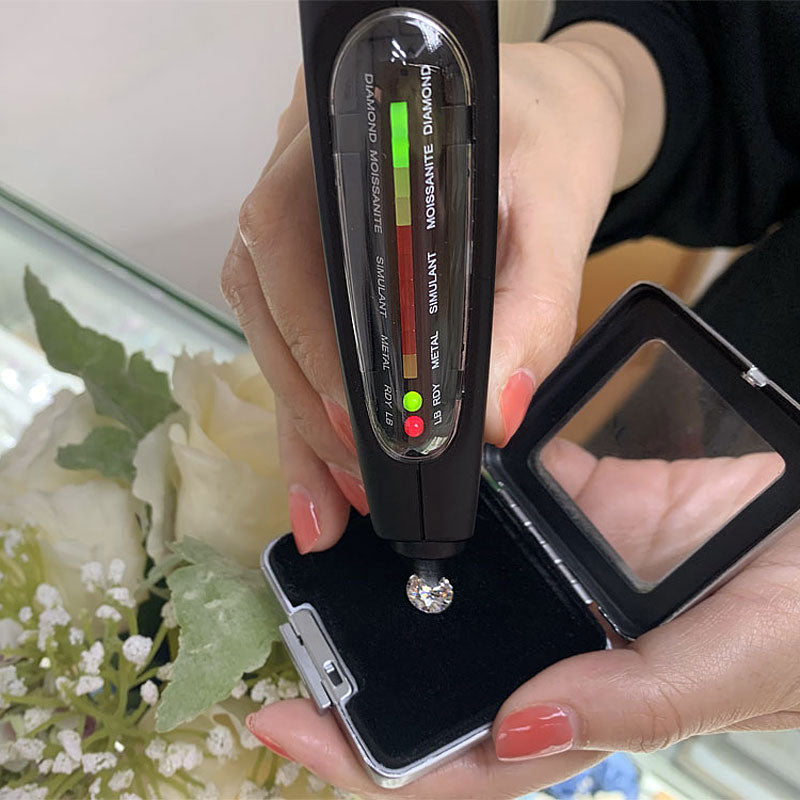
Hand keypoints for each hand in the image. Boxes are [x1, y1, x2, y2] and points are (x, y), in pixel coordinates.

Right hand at [221, 33, 635, 552]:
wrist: (547, 107)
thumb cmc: (551, 137)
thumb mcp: (556, 212)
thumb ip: (532, 306)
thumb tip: (498, 414)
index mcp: (350, 131)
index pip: (295, 238)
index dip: (316, 339)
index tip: (362, 426)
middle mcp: (302, 168)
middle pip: (269, 294)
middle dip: (309, 403)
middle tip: (358, 487)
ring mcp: (301, 209)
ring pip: (271, 322)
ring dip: (302, 416)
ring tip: (336, 499)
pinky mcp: (317, 248)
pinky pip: (295, 326)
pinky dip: (310, 401)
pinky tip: (324, 465)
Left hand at [245, 446, 799, 797]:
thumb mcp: (733, 665)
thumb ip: (632, 702)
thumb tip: (514, 729)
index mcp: (584, 706)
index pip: (462, 758)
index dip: (370, 758)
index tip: (286, 722)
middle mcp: (557, 650)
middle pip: (439, 673)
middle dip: (361, 662)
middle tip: (291, 625)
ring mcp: (558, 578)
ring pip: (457, 589)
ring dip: (393, 575)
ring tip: (326, 547)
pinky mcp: (569, 510)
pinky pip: (496, 503)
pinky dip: (453, 495)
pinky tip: (405, 478)